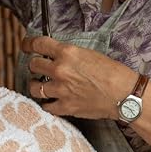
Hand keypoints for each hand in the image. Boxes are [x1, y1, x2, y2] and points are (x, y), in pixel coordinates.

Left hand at [21, 35, 138, 119]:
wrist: (125, 94)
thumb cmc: (114, 72)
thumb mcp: (90, 54)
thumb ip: (71, 55)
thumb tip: (58, 56)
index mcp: (67, 53)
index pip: (38, 44)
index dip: (28, 44)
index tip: (25, 46)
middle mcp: (60, 70)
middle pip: (33, 65)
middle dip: (35, 65)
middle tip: (38, 68)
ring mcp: (61, 90)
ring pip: (34, 87)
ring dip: (36, 85)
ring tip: (39, 85)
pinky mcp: (65, 107)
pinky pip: (46, 106)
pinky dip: (47, 103)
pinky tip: (51, 101)